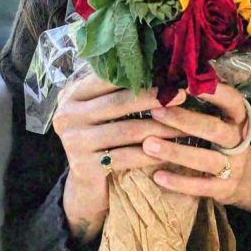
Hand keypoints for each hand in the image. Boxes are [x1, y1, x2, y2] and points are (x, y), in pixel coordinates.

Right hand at [53, 72, 186, 239]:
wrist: (87, 184)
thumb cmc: (102, 138)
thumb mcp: (100, 110)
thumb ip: (116, 89)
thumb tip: (158, 65)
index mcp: (71, 95)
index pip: (106, 79)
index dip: (139, 76)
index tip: (168, 74)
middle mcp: (67, 116)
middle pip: (118, 103)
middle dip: (154, 99)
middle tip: (181, 95)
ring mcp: (73, 142)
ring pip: (127, 131)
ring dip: (160, 128)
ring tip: (184, 125)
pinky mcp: (84, 167)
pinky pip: (127, 157)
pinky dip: (152, 154)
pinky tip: (171, 151)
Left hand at [142, 83, 250, 208]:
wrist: (250, 178)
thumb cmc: (222, 138)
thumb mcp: (221, 117)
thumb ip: (201, 102)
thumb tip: (169, 77)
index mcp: (237, 117)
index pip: (230, 100)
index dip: (212, 92)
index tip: (185, 83)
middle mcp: (237, 140)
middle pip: (213, 129)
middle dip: (183, 120)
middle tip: (155, 110)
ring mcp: (233, 166)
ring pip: (205, 159)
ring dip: (175, 152)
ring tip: (148, 145)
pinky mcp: (224, 188)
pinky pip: (200, 187)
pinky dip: (179, 183)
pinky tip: (157, 176)